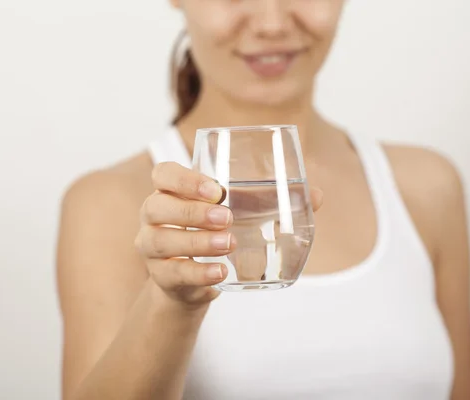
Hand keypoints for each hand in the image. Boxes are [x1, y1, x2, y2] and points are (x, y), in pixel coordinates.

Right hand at [135, 162, 322, 307]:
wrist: (197, 279)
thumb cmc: (219, 233)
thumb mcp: (242, 214)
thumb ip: (273, 201)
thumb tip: (317, 195)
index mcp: (172, 191)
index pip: (163, 174)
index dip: (184, 179)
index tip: (217, 190)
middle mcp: (154, 216)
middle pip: (156, 206)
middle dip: (191, 212)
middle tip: (228, 218)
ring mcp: (152, 248)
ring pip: (160, 241)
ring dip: (196, 242)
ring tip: (228, 244)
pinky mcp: (161, 277)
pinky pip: (172, 274)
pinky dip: (197, 273)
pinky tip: (220, 273)